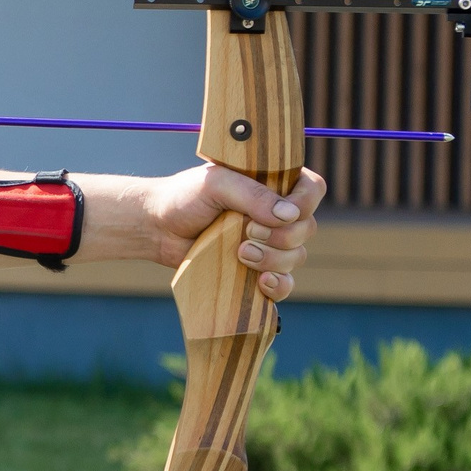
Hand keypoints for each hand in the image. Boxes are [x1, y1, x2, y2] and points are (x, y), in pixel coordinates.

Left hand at [135, 163, 324, 300]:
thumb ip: (252, 195)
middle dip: (280, 236)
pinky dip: (279, 286)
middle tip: (246, 232)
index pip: (312, 189)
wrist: (158, 227)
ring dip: (272, 259)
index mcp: (274, 184)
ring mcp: (269, 243)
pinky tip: (261, 283)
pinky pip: (285, 284)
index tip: (279, 213)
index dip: (304, 203)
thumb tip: (289, 215)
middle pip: (307, 228)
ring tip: (240, 253)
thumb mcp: (216, 184)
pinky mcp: (258, 269)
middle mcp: (277, 213)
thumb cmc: (185, 197)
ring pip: (296, 257)